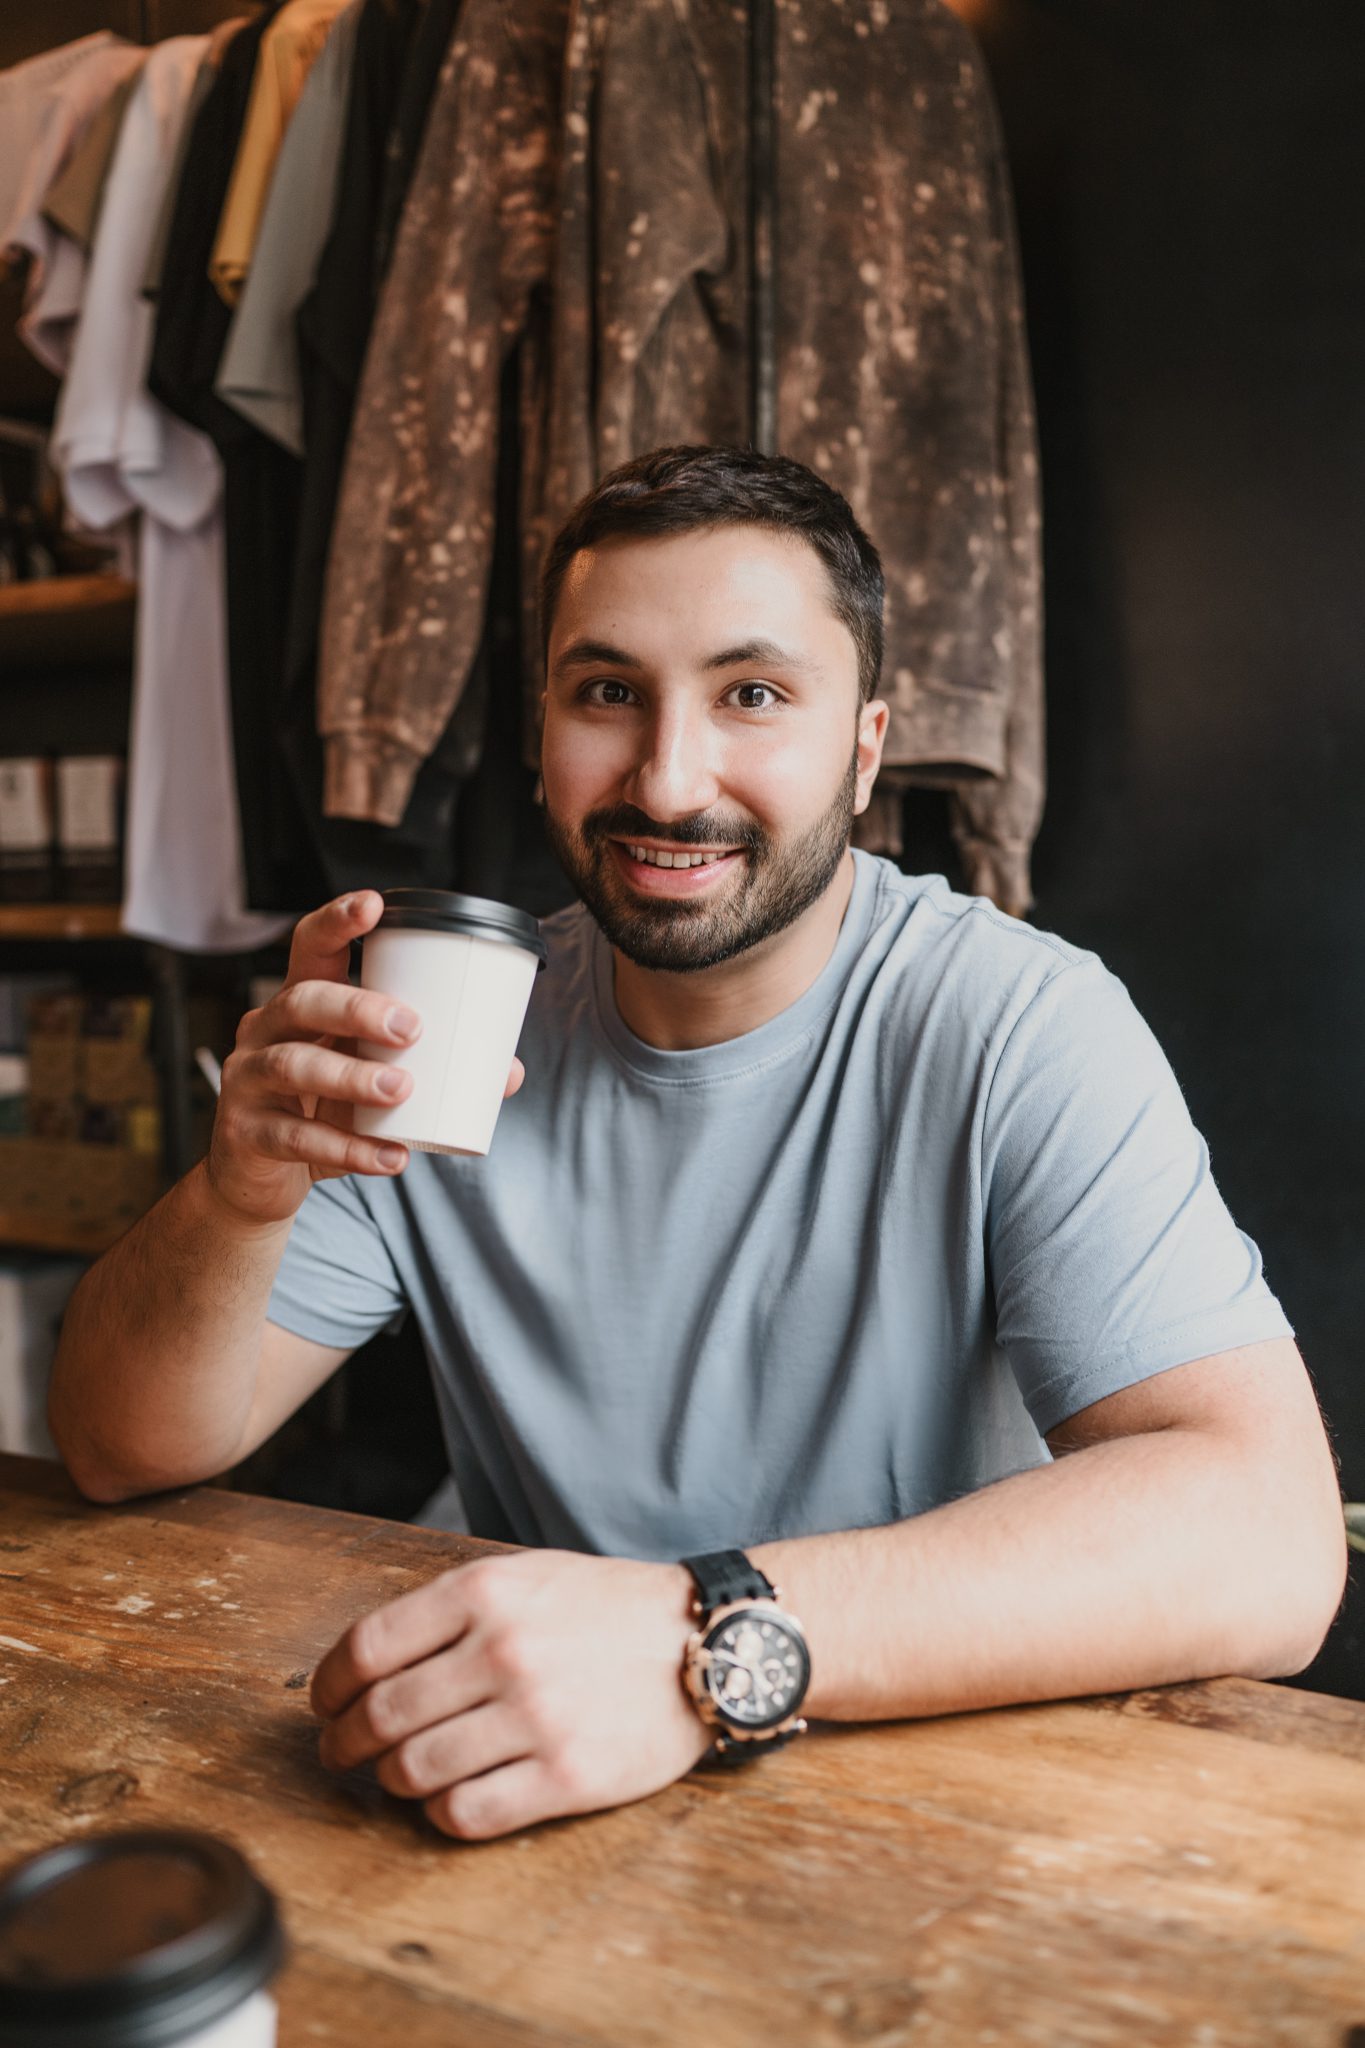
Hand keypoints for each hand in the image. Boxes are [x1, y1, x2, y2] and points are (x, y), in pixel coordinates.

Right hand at [204, 890, 524, 1226]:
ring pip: (293, 1065)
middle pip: (301, 1000)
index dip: (335, 921)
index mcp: (300, 1003)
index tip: (374, 905)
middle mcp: (265, 1031)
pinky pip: (297, 1138)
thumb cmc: (323, 1109)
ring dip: (351, 1076)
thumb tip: (509, 1071)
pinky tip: (391, 1156)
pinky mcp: (247, 1134)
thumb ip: (430, 1071)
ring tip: (403, 1089)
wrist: (262, 1177)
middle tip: (412, 1027)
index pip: (309, 947)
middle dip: (356, 1008)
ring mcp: (248, 1081)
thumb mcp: (370, 1081)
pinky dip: (350, 1149)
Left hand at [311, 1550, 710, 1839]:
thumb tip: (366, 1663)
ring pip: (412, 1770)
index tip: (325, 1704)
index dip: (329, 1685)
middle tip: (340, 1753)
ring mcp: (534, 1716)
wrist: (703, 1642)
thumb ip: (450, 1610)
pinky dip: (439, 1813)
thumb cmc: (606, 1610)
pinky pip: (465, 1812)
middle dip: (343, 1743)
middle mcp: (502, 1651)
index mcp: (485, 1591)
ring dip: (390, 1780)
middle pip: (380, 1715)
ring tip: (396, 1776)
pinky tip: (448, 1798)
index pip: (366, 1648)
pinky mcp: (564, 1775)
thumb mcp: (525, 1575)